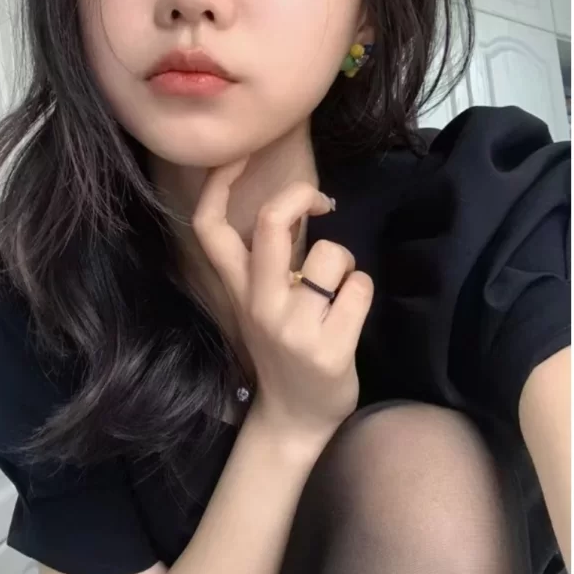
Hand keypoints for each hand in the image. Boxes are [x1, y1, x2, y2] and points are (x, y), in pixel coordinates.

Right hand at [192, 156, 373, 450]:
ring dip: (346, 265)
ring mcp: (293, 327)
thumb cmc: (280, 349)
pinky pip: (361, 287)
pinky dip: (363, 291)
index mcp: (236, 288)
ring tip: (337, 292)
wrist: (293, 420)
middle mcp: (258, 303)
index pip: (210, 227)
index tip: (238, 153)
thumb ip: (265, 260)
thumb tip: (296, 206)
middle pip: (273, 223)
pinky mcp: (329, 349)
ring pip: (333, 254)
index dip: (219, 183)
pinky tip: (350, 315)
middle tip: (319, 201)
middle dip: (301, 195)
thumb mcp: (258, 303)